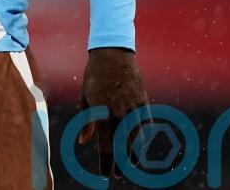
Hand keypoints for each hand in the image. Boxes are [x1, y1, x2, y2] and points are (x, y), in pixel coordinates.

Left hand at [78, 47, 149, 178]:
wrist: (113, 55)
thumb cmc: (94, 76)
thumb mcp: (85, 98)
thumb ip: (86, 122)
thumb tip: (83, 142)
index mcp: (101, 114)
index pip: (105, 147)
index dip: (105, 163)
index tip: (104, 175)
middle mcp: (118, 114)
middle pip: (121, 147)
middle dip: (119, 164)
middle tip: (116, 175)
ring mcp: (133, 109)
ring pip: (136, 140)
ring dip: (133, 154)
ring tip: (130, 164)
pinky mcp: (143, 103)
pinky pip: (146, 126)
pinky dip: (144, 137)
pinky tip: (140, 146)